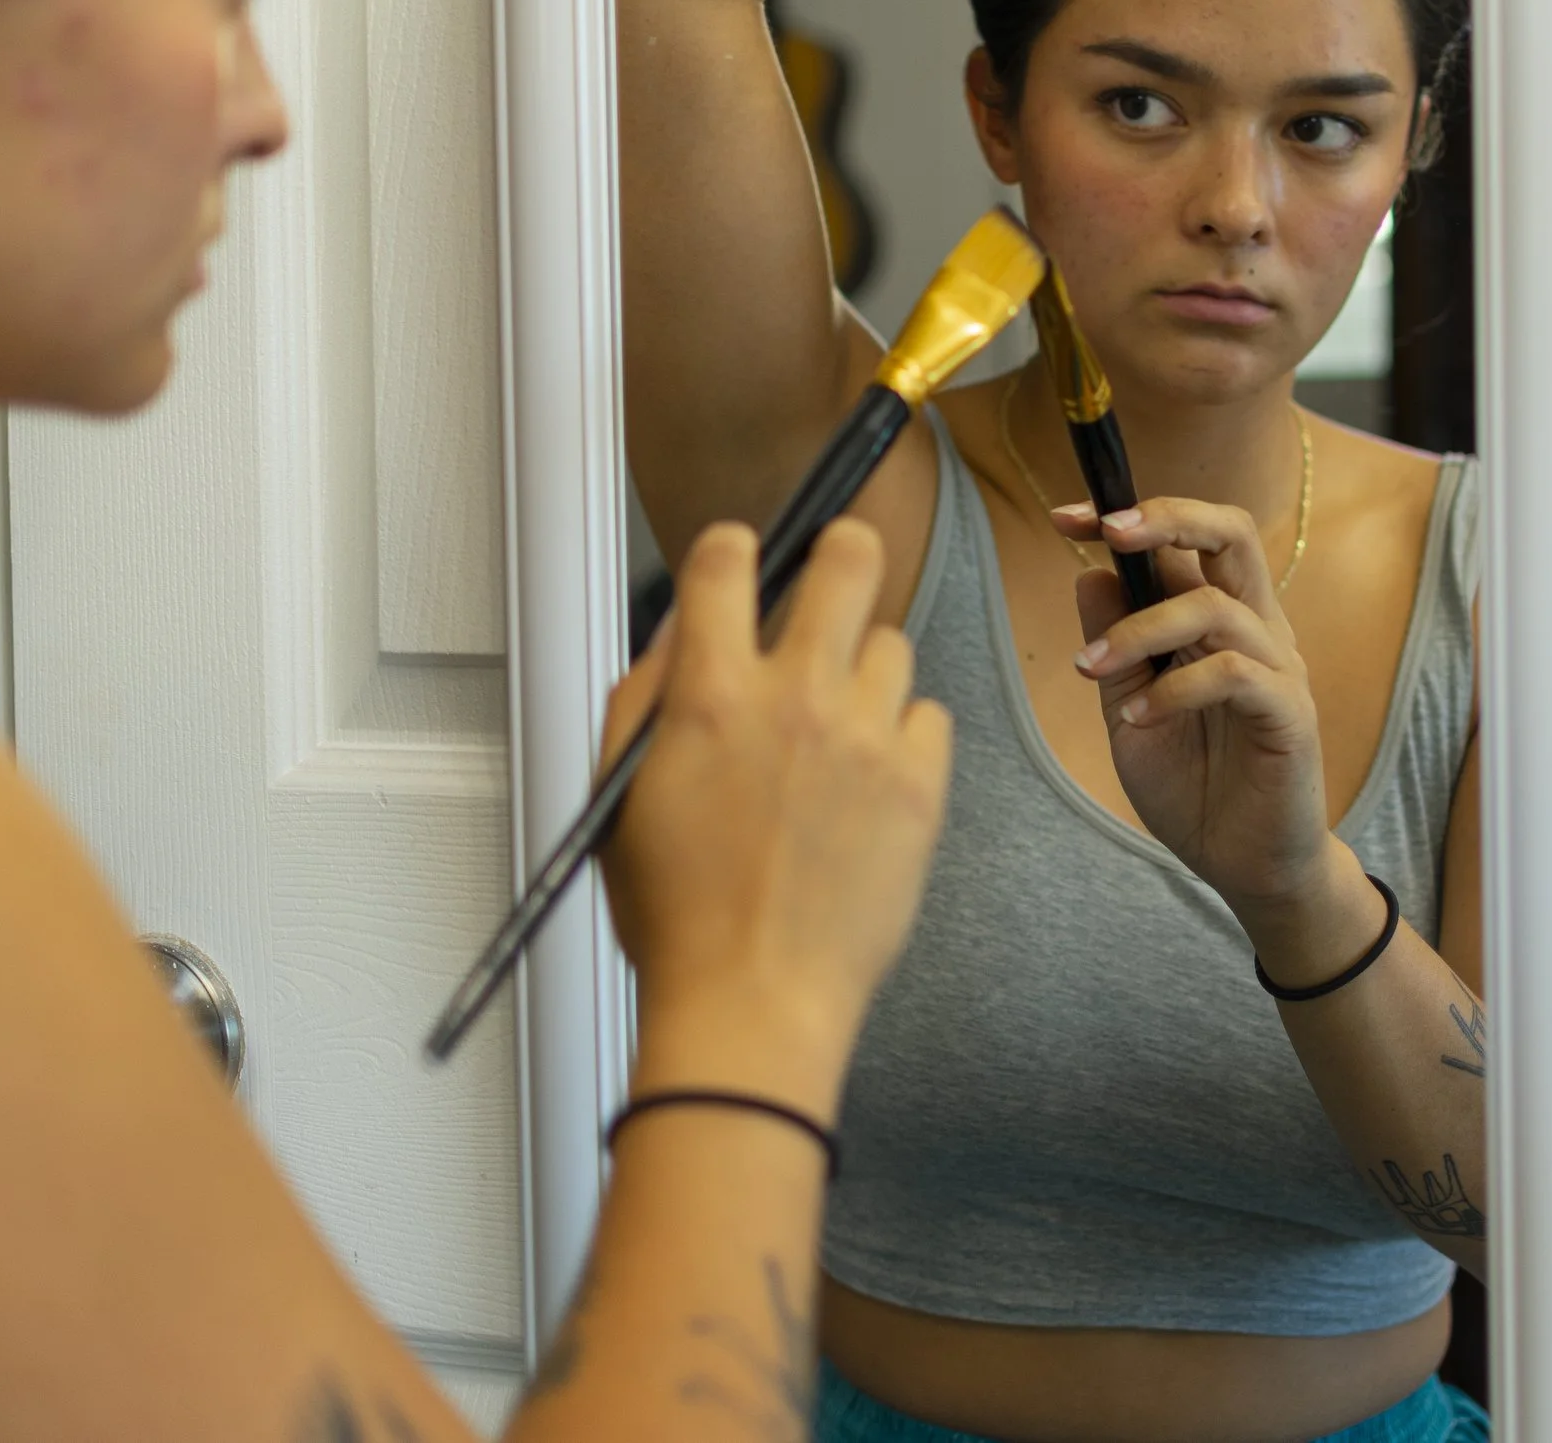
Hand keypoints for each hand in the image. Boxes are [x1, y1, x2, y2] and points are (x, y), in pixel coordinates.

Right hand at [597, 520, 951, 1054]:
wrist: (752, 1000)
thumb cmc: (678, 914)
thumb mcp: (621, 791)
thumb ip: (648, 693)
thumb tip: (688, 624)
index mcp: (709, 694)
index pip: (727, 558)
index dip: (732, 551)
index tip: (739, 566)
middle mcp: (795, 698)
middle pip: (849, 559)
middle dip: (841, 552)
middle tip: (832, 582)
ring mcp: (866, 738)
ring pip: (891, 644)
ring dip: (862, 672)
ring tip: (835, 732)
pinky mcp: (921, 784)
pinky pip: (929, 715)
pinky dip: (902, 736)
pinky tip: (869, 781)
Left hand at [1055, 498, 1333, 911]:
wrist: (1245, 867)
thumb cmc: (1194, 787)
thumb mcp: (1131, 710)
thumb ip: (1116, 646)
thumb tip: (1089, 575)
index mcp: (1223, 620)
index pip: (1189, 543)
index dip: (1132, 516)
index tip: (1066, 516)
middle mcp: (1259, 630)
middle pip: (1233, 535)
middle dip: (1168, 519)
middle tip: (1109, 532)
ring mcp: (1279, 669)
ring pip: (1215, 608)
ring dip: (1140, 629)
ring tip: (1090, 669)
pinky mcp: (1290, 714)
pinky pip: (1232, 674)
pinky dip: (1174, 689)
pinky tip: (1136, 718)